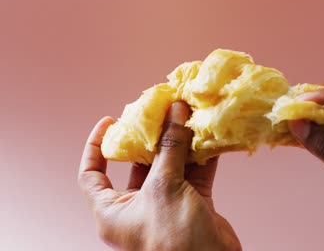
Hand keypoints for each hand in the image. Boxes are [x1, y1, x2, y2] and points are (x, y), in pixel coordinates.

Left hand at [78, 102, 240, 250]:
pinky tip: (207, 136)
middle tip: (159, 113)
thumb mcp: (164, 188)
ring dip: (180, 143)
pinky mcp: (191, 204)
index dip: (96, 145)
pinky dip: (200, 157)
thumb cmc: (174, 239)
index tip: (110, 121)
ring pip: (170, 166)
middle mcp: (136, 207)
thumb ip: (170, 147)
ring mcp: (165, 205)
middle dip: (150, 138)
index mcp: (113, 211)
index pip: (92, 174)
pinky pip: (193, 174)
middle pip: (138, 164)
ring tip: (186, 116)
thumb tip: (175, 111)